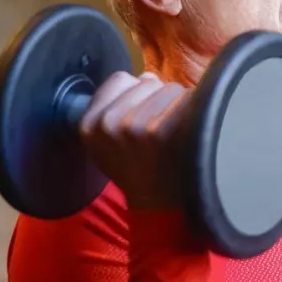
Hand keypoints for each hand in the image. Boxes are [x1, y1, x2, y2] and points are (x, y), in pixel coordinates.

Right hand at [78, 71, 191, 209]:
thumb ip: (117, 105)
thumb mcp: (109, 142)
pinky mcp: (158, 130)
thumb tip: (147, 76)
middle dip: (158, 98)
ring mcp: (132, 126)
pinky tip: (187, 133)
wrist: (158, 205)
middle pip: (147, 81)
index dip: (137, 92)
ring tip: (174, 133)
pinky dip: (193, 110)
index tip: (142, 114)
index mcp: (89, 124)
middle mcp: (107, 123)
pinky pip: (185, 98)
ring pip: (169, 88)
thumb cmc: (138, 170)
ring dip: (177, 104)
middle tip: (160, 130)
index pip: (120, 79)